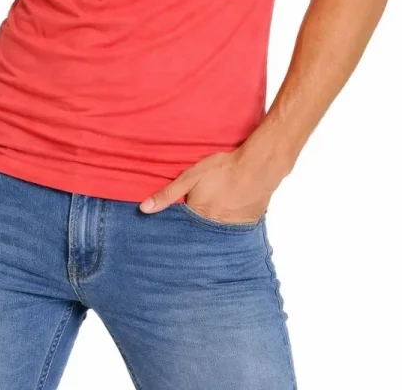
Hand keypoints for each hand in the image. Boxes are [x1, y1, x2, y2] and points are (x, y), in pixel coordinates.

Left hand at [139, 147, 281, 223]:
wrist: (257, 166)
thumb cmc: (222, 168)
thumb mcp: (190, 176)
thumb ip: (168, 194)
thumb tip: (144, 209)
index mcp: (198, 217)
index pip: (182, 230)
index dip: (177, 228)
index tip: (170, 235)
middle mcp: (214, 228)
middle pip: (199, 234)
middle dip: (194, 232)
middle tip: (194, 224)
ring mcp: (231, 228)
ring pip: (216, 234)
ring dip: (212, 229)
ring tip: (211, 219)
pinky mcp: (246, 225)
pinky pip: (234, 231)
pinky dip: (229, 226)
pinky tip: (229, 215)